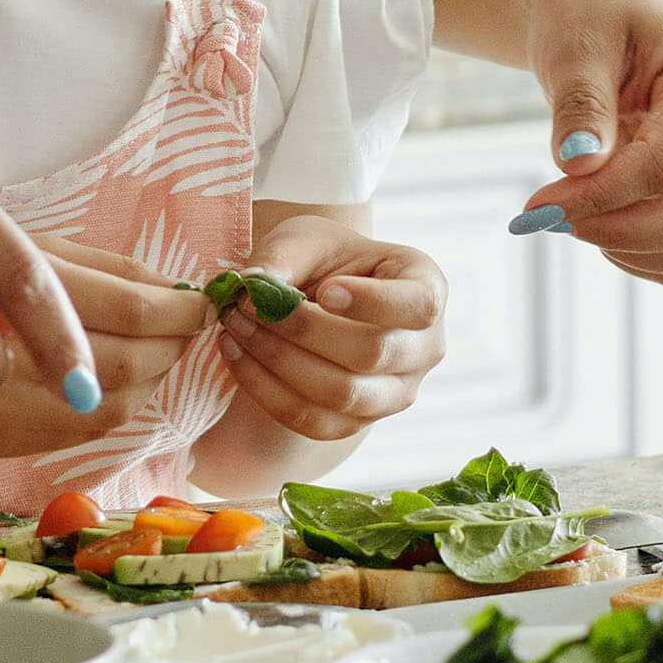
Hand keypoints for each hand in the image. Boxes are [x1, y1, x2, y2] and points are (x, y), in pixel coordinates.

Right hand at [0, 238, 209, 463]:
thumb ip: (97, 268)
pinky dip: (117, 404)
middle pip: (124, 363)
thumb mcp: (20, 238)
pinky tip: (120, 378)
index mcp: (7, 281)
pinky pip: (79, 432)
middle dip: (172, 345)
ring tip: (161, 347)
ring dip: (151, 378)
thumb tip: (170, 289)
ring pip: (110, 407)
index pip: (124, 307)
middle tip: (190, 322)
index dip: (176, 308)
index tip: (202, 298)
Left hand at [215, 213, 448, 451]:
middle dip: (303, 331)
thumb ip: (282, 256)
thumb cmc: (325, 259)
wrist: (318, 295)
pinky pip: (313, 421)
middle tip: (249, 305)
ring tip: (235, 327)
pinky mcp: (358, 423)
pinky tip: (236, 355)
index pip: (418, 305)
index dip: (373, 302)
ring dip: (278, 362)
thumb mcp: (306, 239)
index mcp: (427, 288)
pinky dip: (266, 391)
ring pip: (343, 394)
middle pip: (373, 353)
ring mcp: (396, 393)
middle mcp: (425, 348)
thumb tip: (251, 287)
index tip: (324, 291)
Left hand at [510, 0, 662, 285]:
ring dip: (623, 245)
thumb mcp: (573, 45)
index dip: (596, 198)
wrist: (593, 10)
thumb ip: (580, 103)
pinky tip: (596, 209)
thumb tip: (579, 166)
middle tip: (546, 217)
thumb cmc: (585, 14)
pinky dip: (633, 250)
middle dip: (616, 232)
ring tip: (571, 200)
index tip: (535, 205)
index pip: (662, 168)